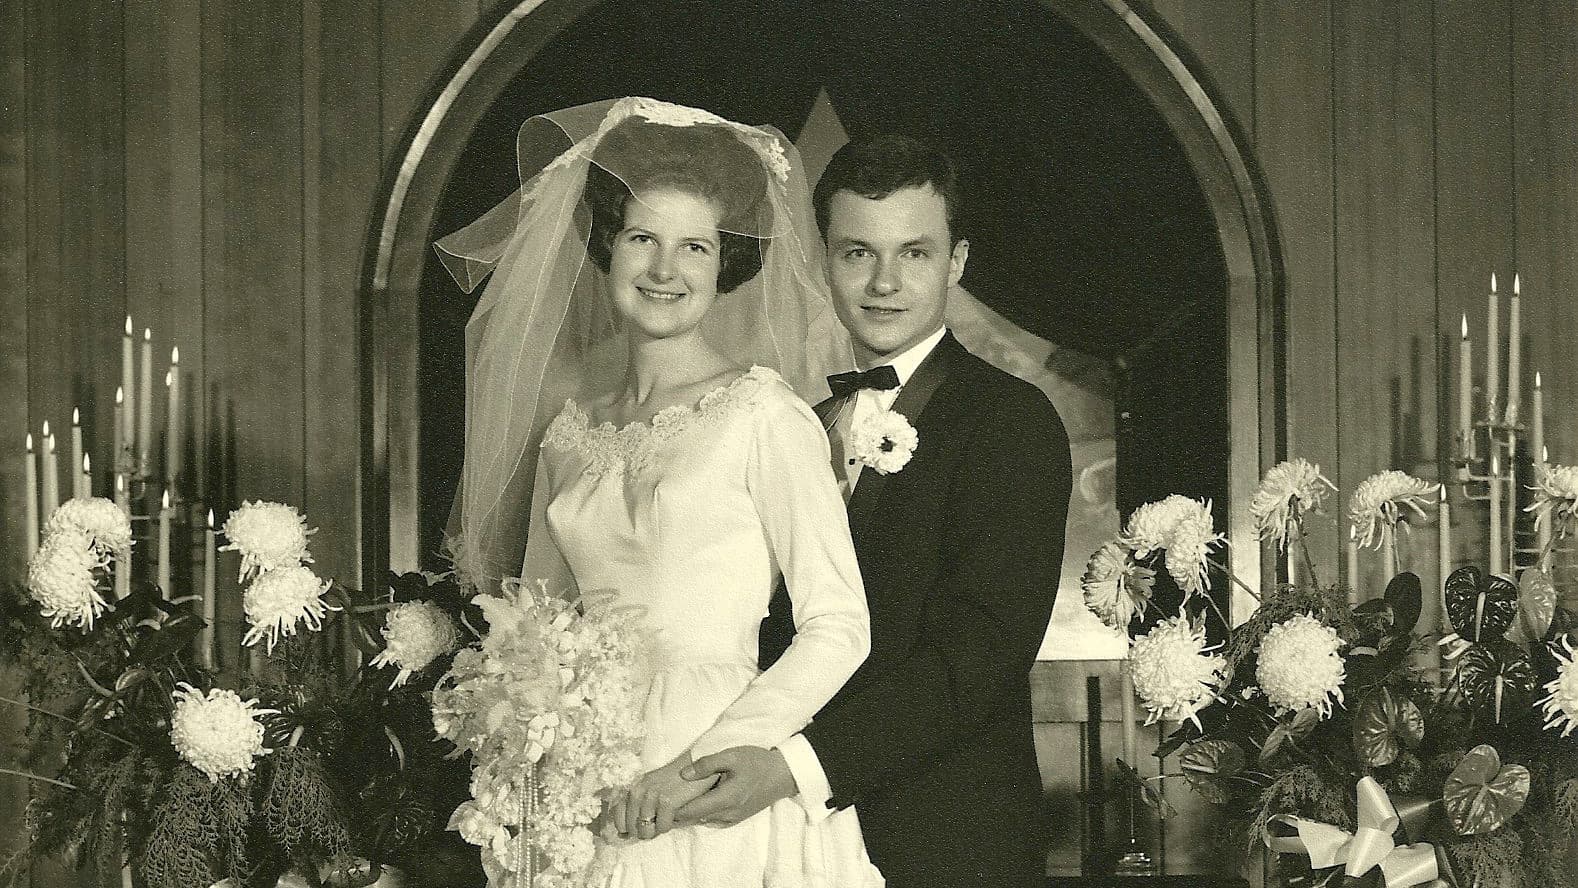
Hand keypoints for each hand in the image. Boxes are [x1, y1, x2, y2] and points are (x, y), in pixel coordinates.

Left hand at [608, 752, 717, 840]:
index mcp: (633, 788)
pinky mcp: (667, 801)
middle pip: (631, 828)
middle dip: (643, 831)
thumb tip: (622, 834)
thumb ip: (637, 807)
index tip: (637, 829)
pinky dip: (668, 826)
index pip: (617, 817)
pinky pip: (662, 827)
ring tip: (665, 820)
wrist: (695, 762)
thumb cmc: (674, 778)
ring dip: (656, 831)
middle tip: (656, 824)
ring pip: (645, 831)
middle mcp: (638, 791)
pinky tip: (674, 815)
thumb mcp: (650, 787)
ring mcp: (652, 796)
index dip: (626, 828)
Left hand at [671, 746, 797, 828]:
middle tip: (659, 802)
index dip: (670, 810)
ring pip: (701, 820)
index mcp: (725, 799)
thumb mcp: (732, 756)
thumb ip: (707, 764)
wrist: (783, 775)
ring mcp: (731, 819)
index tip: (656, 802)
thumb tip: (683, 774)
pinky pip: (711, 818)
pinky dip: (699, 812)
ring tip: (671, 800)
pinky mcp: (735, 818)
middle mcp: (727, 815)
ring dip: (687, 812)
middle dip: (675, 812)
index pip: (689, 812)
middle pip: (692, 819)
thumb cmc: (757, 762)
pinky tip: (693, 800)